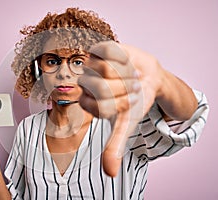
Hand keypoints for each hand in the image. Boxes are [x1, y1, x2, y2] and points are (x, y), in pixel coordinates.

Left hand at [78, 41, 163, 175]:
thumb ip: (115, 145)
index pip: (99, 108)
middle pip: (101, 89)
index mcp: (86, 102)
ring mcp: (90, 65)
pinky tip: (126, 61)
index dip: (120, 104)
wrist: (149, 76)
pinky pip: (108, 52)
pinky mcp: (98, 48)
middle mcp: (84, 84)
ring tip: (130, 74)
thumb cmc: (136, 99)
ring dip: (126, 74)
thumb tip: (110, 174)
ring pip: (105, 70)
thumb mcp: (126, 123)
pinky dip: (124, 58)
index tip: (130, 100)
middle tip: (132, 87)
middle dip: (124, 89)